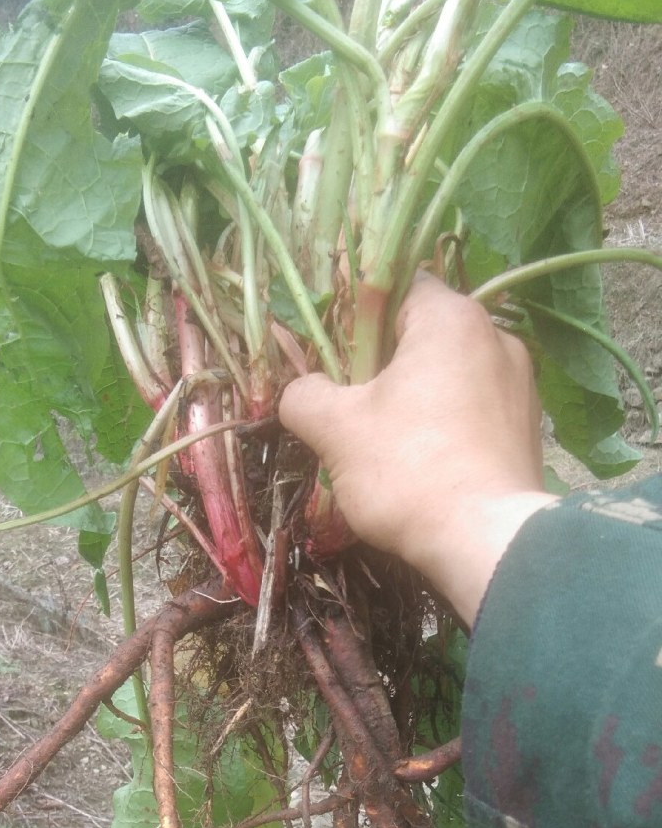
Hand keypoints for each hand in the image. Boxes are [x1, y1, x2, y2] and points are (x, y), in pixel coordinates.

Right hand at [279, 273, 556, 624]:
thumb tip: (298, 392)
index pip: (398, 285)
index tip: (333, 356)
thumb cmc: (409, 470)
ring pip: (450, 377)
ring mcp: (521, 385)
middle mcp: (497, 337)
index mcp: (452, 318)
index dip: (357, 315)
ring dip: (415, 401)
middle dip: (383, 366)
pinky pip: (475, 413)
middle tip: (350, 408)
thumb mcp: (336, 429)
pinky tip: (425, 467)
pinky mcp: (529, 430)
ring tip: (385, 446)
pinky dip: (447, 429)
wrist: (487, 542)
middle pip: (424, 335)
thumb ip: (305, 395)